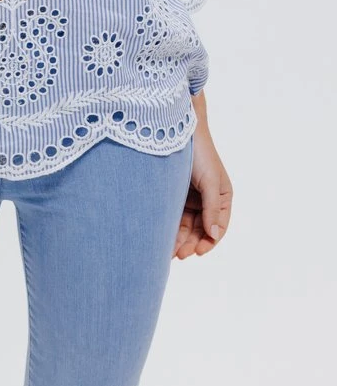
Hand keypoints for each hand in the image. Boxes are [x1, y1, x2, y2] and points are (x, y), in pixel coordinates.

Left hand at [173, 117, 232, 257]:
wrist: (175, 130)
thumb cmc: (199, 153)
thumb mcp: (210, 180)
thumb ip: (212, 208)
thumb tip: (213, 234)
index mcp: (222, 197)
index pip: (218, 226)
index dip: (209, 241)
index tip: (197, 252)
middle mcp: (207, 199)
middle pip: (201, 229)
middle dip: (191, 243)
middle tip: (179, 255)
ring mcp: (190, 197)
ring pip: (187, 226)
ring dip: (179, 239)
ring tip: (169, 252)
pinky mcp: (174, 195)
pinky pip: (174, 216)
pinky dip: (170, 228)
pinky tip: (162, 238)